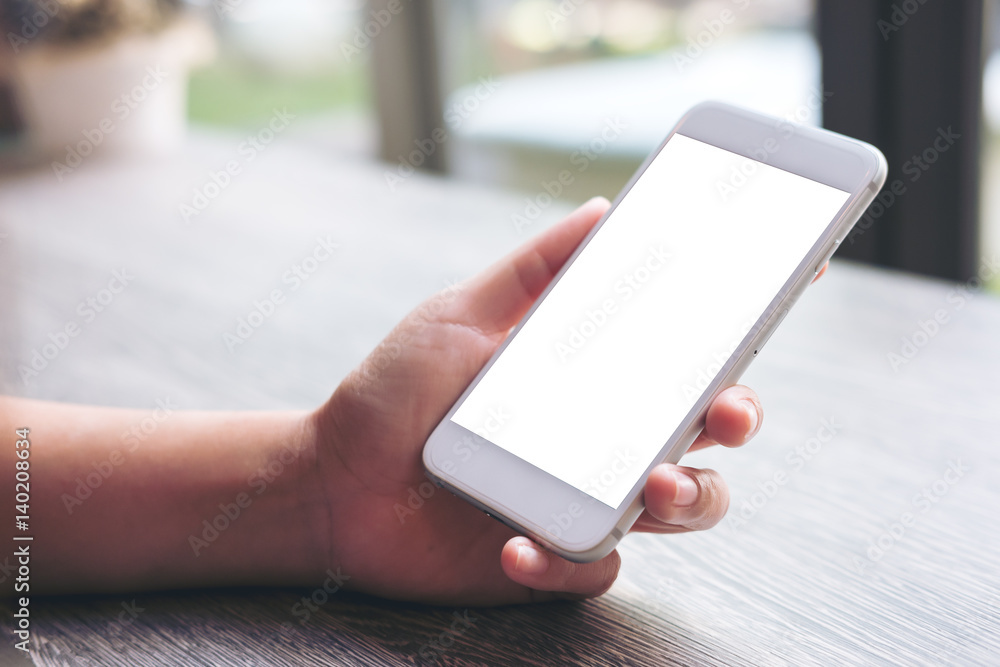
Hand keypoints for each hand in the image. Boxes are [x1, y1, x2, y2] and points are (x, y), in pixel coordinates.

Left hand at [309, 197, 765, 605]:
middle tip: (726, 410)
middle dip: (736, 417)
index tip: (779, 292)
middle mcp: (602, 437)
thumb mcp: (459, 315)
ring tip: (651, 486)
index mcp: (592, 376)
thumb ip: (531, 269)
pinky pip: (595, 565)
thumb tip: (603, 211)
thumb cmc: (394, 395)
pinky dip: (565, 558)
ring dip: (686, 497)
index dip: (736, 329)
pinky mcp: (557, 556)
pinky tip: (515, 543)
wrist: (332, 483)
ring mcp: (585, 498)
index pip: (681, 353)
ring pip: (682, 505)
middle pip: (705, 431)